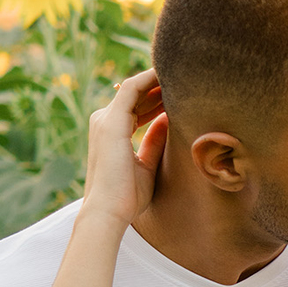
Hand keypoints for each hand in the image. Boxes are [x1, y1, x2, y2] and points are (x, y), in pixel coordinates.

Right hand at [83, 68, 167, 227]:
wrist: (108, 211)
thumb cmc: (127, 197)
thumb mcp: (146, 166)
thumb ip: (155, 142)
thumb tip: (169, 121)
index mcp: (111, 133)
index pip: (134, 107)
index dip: (155, 99)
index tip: (177, 96)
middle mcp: (104, 122)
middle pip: (134, 94)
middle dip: (158, 87)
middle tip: (183, 82)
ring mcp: (105, 120)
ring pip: (133, 87)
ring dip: (157, 80)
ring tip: (180, 75)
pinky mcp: (111, 122)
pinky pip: (132, 88)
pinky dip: (150, 79)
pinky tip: (168, 75)